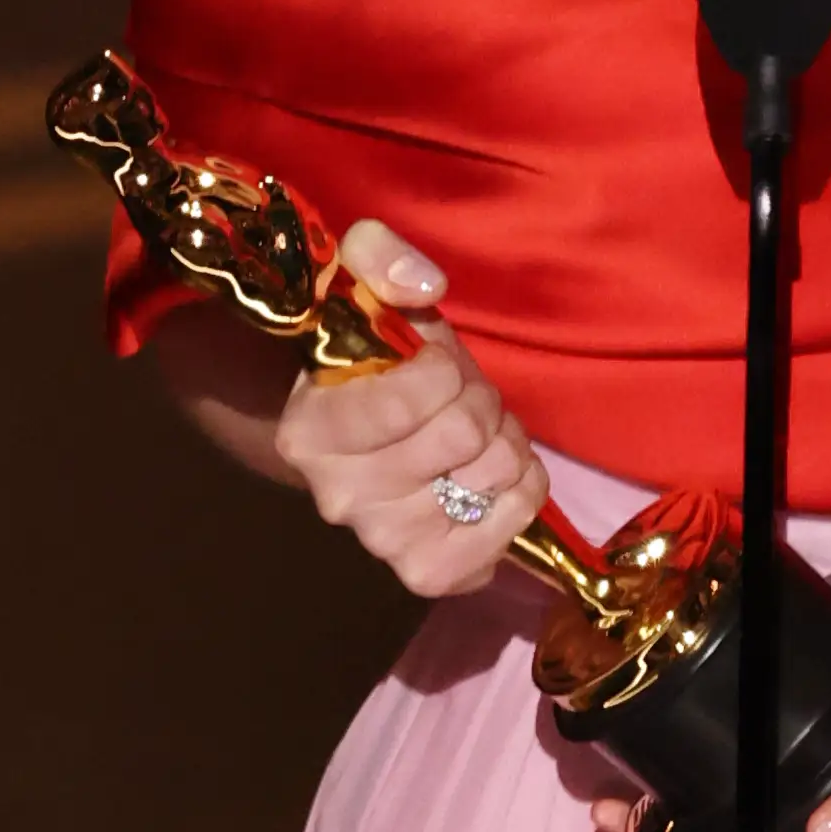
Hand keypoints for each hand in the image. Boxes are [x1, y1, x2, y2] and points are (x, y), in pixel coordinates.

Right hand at [270, 220, 546, 595]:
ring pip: (496, 475)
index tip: (433, 362)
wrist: (365, 441)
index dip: (445, 366)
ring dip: (504, 442)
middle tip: (462, 396)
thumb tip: (425, 288)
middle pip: (465, 433)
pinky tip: (493, 476)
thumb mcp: (361, 286)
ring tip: (476, 435)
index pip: (415, 395)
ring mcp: (384, 544)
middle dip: (480, 400)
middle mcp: (338, 499)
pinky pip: (513, 526)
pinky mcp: (433, 574)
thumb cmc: (371, 361)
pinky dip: (522, 491)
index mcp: (308, 432)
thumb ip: (380, 257)